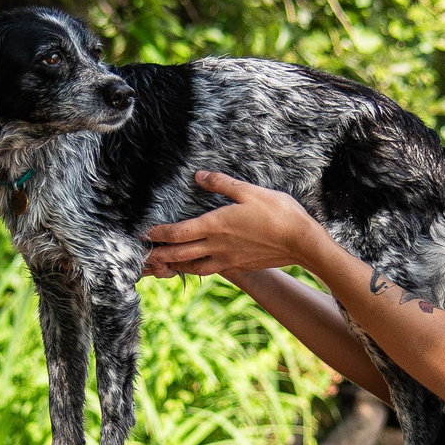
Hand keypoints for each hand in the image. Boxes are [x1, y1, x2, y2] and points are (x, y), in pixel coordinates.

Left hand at [143, 171, 320, 277]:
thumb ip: (221, 183)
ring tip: (163, 264)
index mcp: (215, 225)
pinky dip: (196, 268)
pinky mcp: (238, 266)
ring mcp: (227, 259)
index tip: (144, 232)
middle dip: (159, 255)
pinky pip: (210, 269)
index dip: (158, 233)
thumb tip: (199, 175)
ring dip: (176, 265)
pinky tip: (195, 265)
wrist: (301, 242)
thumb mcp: (249, 191)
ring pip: (193, 267)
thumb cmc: (278, 213)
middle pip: (179, 254)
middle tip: (143, 256)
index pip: (177, 232)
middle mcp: (217, 246)